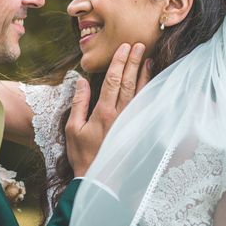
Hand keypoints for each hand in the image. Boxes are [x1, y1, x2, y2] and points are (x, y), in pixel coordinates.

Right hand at [66, 43, 150, 176]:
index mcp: (103, 113)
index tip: (124, 47)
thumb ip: (79, 103)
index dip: (119, 62)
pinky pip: (145, 107)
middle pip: (128, 83)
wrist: (99, 181)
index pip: (112, 81)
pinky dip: (149, 93)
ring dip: (144, 75)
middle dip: (134, 62)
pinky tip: (153, 84)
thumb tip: (81, 81)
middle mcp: (120, 115)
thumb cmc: (82, 156)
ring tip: (149, 59)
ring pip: (140, 93)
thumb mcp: (73, 129)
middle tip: (139, 45)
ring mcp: (130, 123)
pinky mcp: (136, 130)